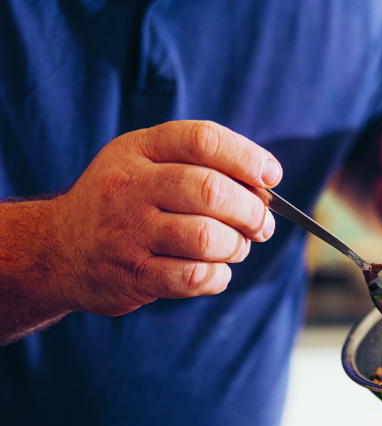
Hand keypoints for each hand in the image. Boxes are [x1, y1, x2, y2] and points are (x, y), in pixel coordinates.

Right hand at [47, 120, 281, 314]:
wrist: (58, 249)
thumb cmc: (120, 205)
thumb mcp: (142, 165)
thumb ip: (195, 166)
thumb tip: (263, 188)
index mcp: (139, 150)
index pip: (203, 140)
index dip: (247, 157)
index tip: (272, 177)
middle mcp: (131, 186)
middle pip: (210, 191)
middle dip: (251, 211)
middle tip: (262, 225)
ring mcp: (129, 232)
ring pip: (207, 238)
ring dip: (236, 247)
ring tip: (235, 249)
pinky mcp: (133, 274)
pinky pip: (194, 277)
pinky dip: (218, 277)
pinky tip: (215, 272)